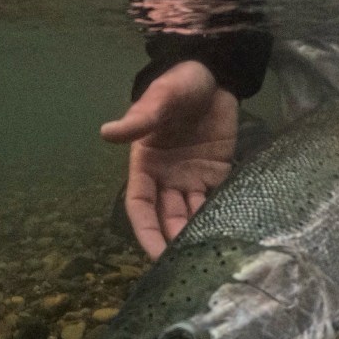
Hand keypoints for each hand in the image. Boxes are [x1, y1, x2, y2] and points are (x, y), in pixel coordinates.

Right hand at [100, 61, 237, 257]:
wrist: (215, 73)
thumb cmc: (180, 84)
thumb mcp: (160, 99)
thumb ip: (140, 119)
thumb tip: (107, 133)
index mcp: (145, 164)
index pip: (141, 207)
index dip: (147, 231)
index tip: (156, 255)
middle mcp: (167, 177)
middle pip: (168, 217)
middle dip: (174, 240)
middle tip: (188, 266)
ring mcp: (193, 176)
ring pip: (193, 213)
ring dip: (198, 233)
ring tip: (210, 253)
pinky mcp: (218, 172)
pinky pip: (217, 199)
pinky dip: (222, 214)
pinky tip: (230, 231)